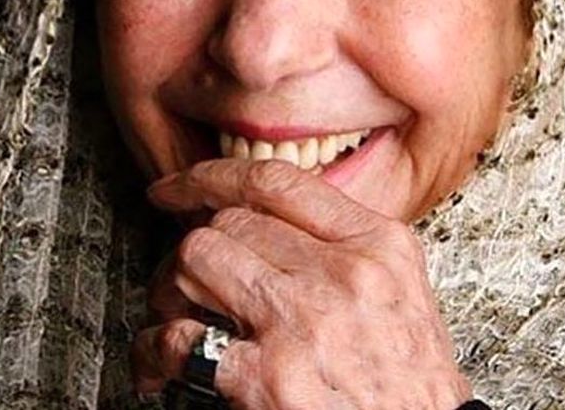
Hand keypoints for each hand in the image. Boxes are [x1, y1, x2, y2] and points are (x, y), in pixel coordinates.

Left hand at [133, 157, 472, 408]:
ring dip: (171, 291)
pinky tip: (161, 366)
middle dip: (192, 250)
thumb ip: (341, 251)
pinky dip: (154, 351)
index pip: (276, 180)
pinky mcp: (264, 377)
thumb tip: (261, 224)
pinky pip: (177, 337)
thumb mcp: (400, 298)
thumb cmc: (409, 393)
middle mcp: (341, 276)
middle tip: (182, 282)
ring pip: (194, 261)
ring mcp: (301, 323)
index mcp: (378, 248)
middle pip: (226, 222)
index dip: (210, 176)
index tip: (179, 187)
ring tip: (178, 321)